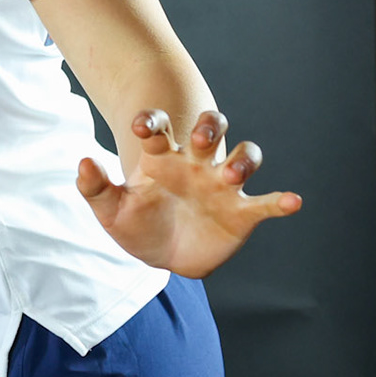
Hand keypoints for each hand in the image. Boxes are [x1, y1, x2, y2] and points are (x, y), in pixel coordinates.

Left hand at [76, 110, 301, 277]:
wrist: (161, 255)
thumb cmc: (135, 223)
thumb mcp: (109, 209)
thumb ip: (94, 186)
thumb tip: (82, 161)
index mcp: (162, 158)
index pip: (159, 128)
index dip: (151, 121)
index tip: (140, 126)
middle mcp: (196, 165)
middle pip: (210, 130)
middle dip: (208, 127)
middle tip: (199, 138)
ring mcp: (221, 186)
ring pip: (243, 158)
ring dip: (242, 161)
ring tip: (233, 173)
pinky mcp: (242, 213)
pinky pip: (265, 203)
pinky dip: (281, 201)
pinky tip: (292, 201)